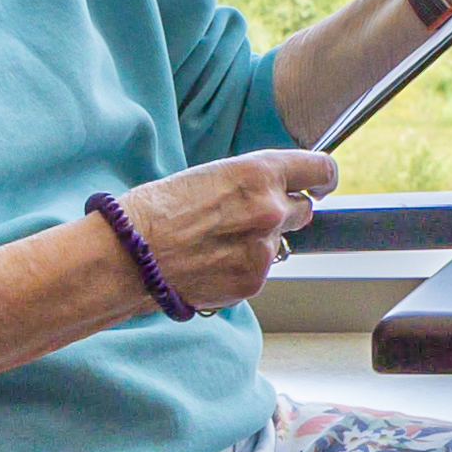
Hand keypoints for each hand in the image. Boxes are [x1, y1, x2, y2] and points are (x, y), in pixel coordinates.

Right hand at [119, 149, 337, 308]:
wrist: (128, 254)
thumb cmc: (158, 208)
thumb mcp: (212, 176)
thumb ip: (252, 184)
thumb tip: (278, 193)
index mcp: (261, 173)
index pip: (321, 170)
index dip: (323, 178)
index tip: (321, 184)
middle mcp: (271, 210)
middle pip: (303, 208)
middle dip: (284, 211)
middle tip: (248, 217)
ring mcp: (264, 250)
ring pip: (279, 243)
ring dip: (259, 242)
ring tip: (215, 242)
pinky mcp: (252, 281)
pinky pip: (260, 270)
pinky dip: (242, 267)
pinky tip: (209, 263)